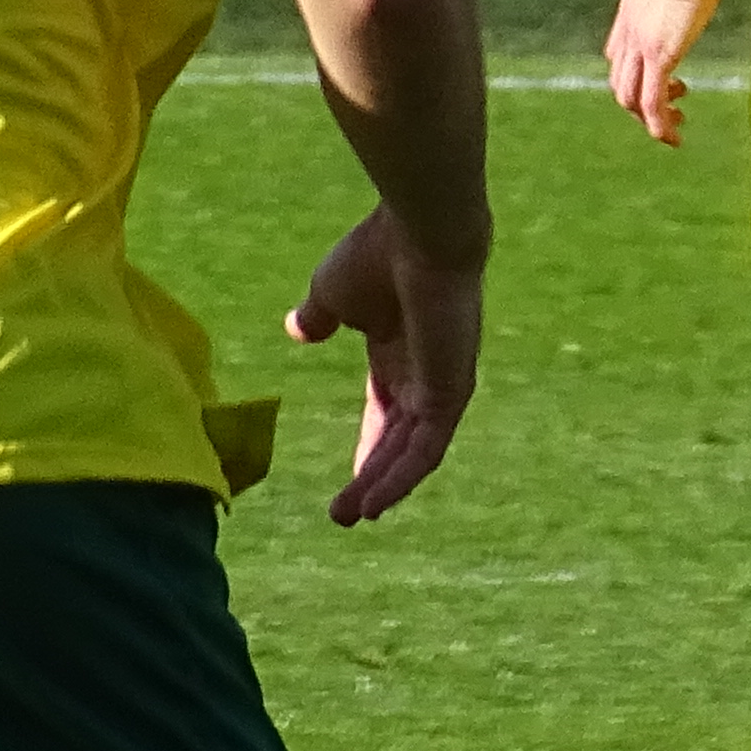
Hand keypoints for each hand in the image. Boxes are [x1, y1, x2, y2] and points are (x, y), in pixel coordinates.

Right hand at [282, 206, 482, 523]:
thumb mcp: (332, 292)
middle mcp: (425, 373)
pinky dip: (403, 476)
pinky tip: (377, 503)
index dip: (368, 449)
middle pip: (399, 442)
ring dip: (383, 486)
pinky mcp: (451, 390)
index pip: (385, 413)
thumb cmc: (377, 254)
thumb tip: (299, 329)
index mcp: (399, 351)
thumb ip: (320, 316)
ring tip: (352, 517)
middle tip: (345, 516)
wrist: (419, 233)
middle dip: (373, 479)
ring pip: (412, 453)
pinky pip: (427, 447)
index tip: (348, 483)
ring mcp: (442, 383)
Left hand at [605, 0, 721, 144]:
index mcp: (629, 18)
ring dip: (650, 118)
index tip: (665, 80)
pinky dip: (659, 125)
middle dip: (640, 105)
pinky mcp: (659, 56)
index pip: (618, 58)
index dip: (635, 76)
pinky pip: (651, 101)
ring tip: (675, 123)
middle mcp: (627, 36)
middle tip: (670, 109)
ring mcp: (640, 47)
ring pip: (630, 98)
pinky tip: (672, 136)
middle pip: (620, 84)